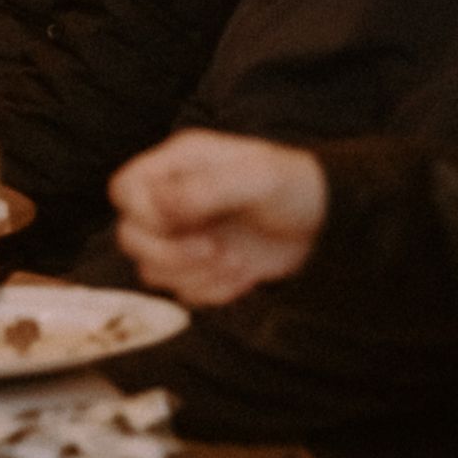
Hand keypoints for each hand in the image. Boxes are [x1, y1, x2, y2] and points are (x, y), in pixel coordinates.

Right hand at [109, 129, 328, 305]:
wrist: (331, 222)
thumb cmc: (295, 186)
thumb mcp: (255, 178)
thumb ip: (202, 189)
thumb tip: (156, 206)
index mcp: (179, 165)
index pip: (125, 189)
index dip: (144, 213)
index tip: (187, 223)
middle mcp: (175, 199)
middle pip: (130, 234)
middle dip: (168, 252)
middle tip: (213, 249)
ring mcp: (187, 235)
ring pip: (152, 269)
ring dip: (193, 275)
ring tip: (235, 261)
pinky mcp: (203, 267)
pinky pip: (184, 292)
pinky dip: (212, 291)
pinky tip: (244, 275)